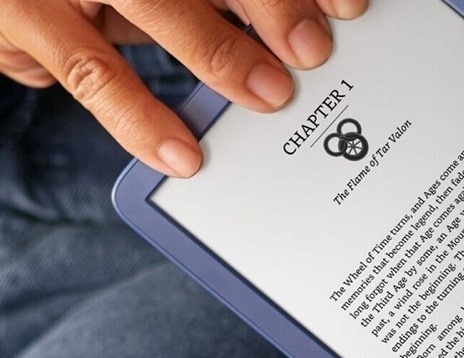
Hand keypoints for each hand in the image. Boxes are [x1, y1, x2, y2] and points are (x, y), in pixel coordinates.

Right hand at [0, 0, 367, 176]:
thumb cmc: (95, 3)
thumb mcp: (158, 2)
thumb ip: (212, 13)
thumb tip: (287, 47)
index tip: (347, 8)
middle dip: (269, 3)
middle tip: (314, 48)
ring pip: (154, 4)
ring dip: (219, 49)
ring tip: (271, 94)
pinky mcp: (26, 21)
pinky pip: (92, 73)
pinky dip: (140, 116)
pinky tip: (182, 154)